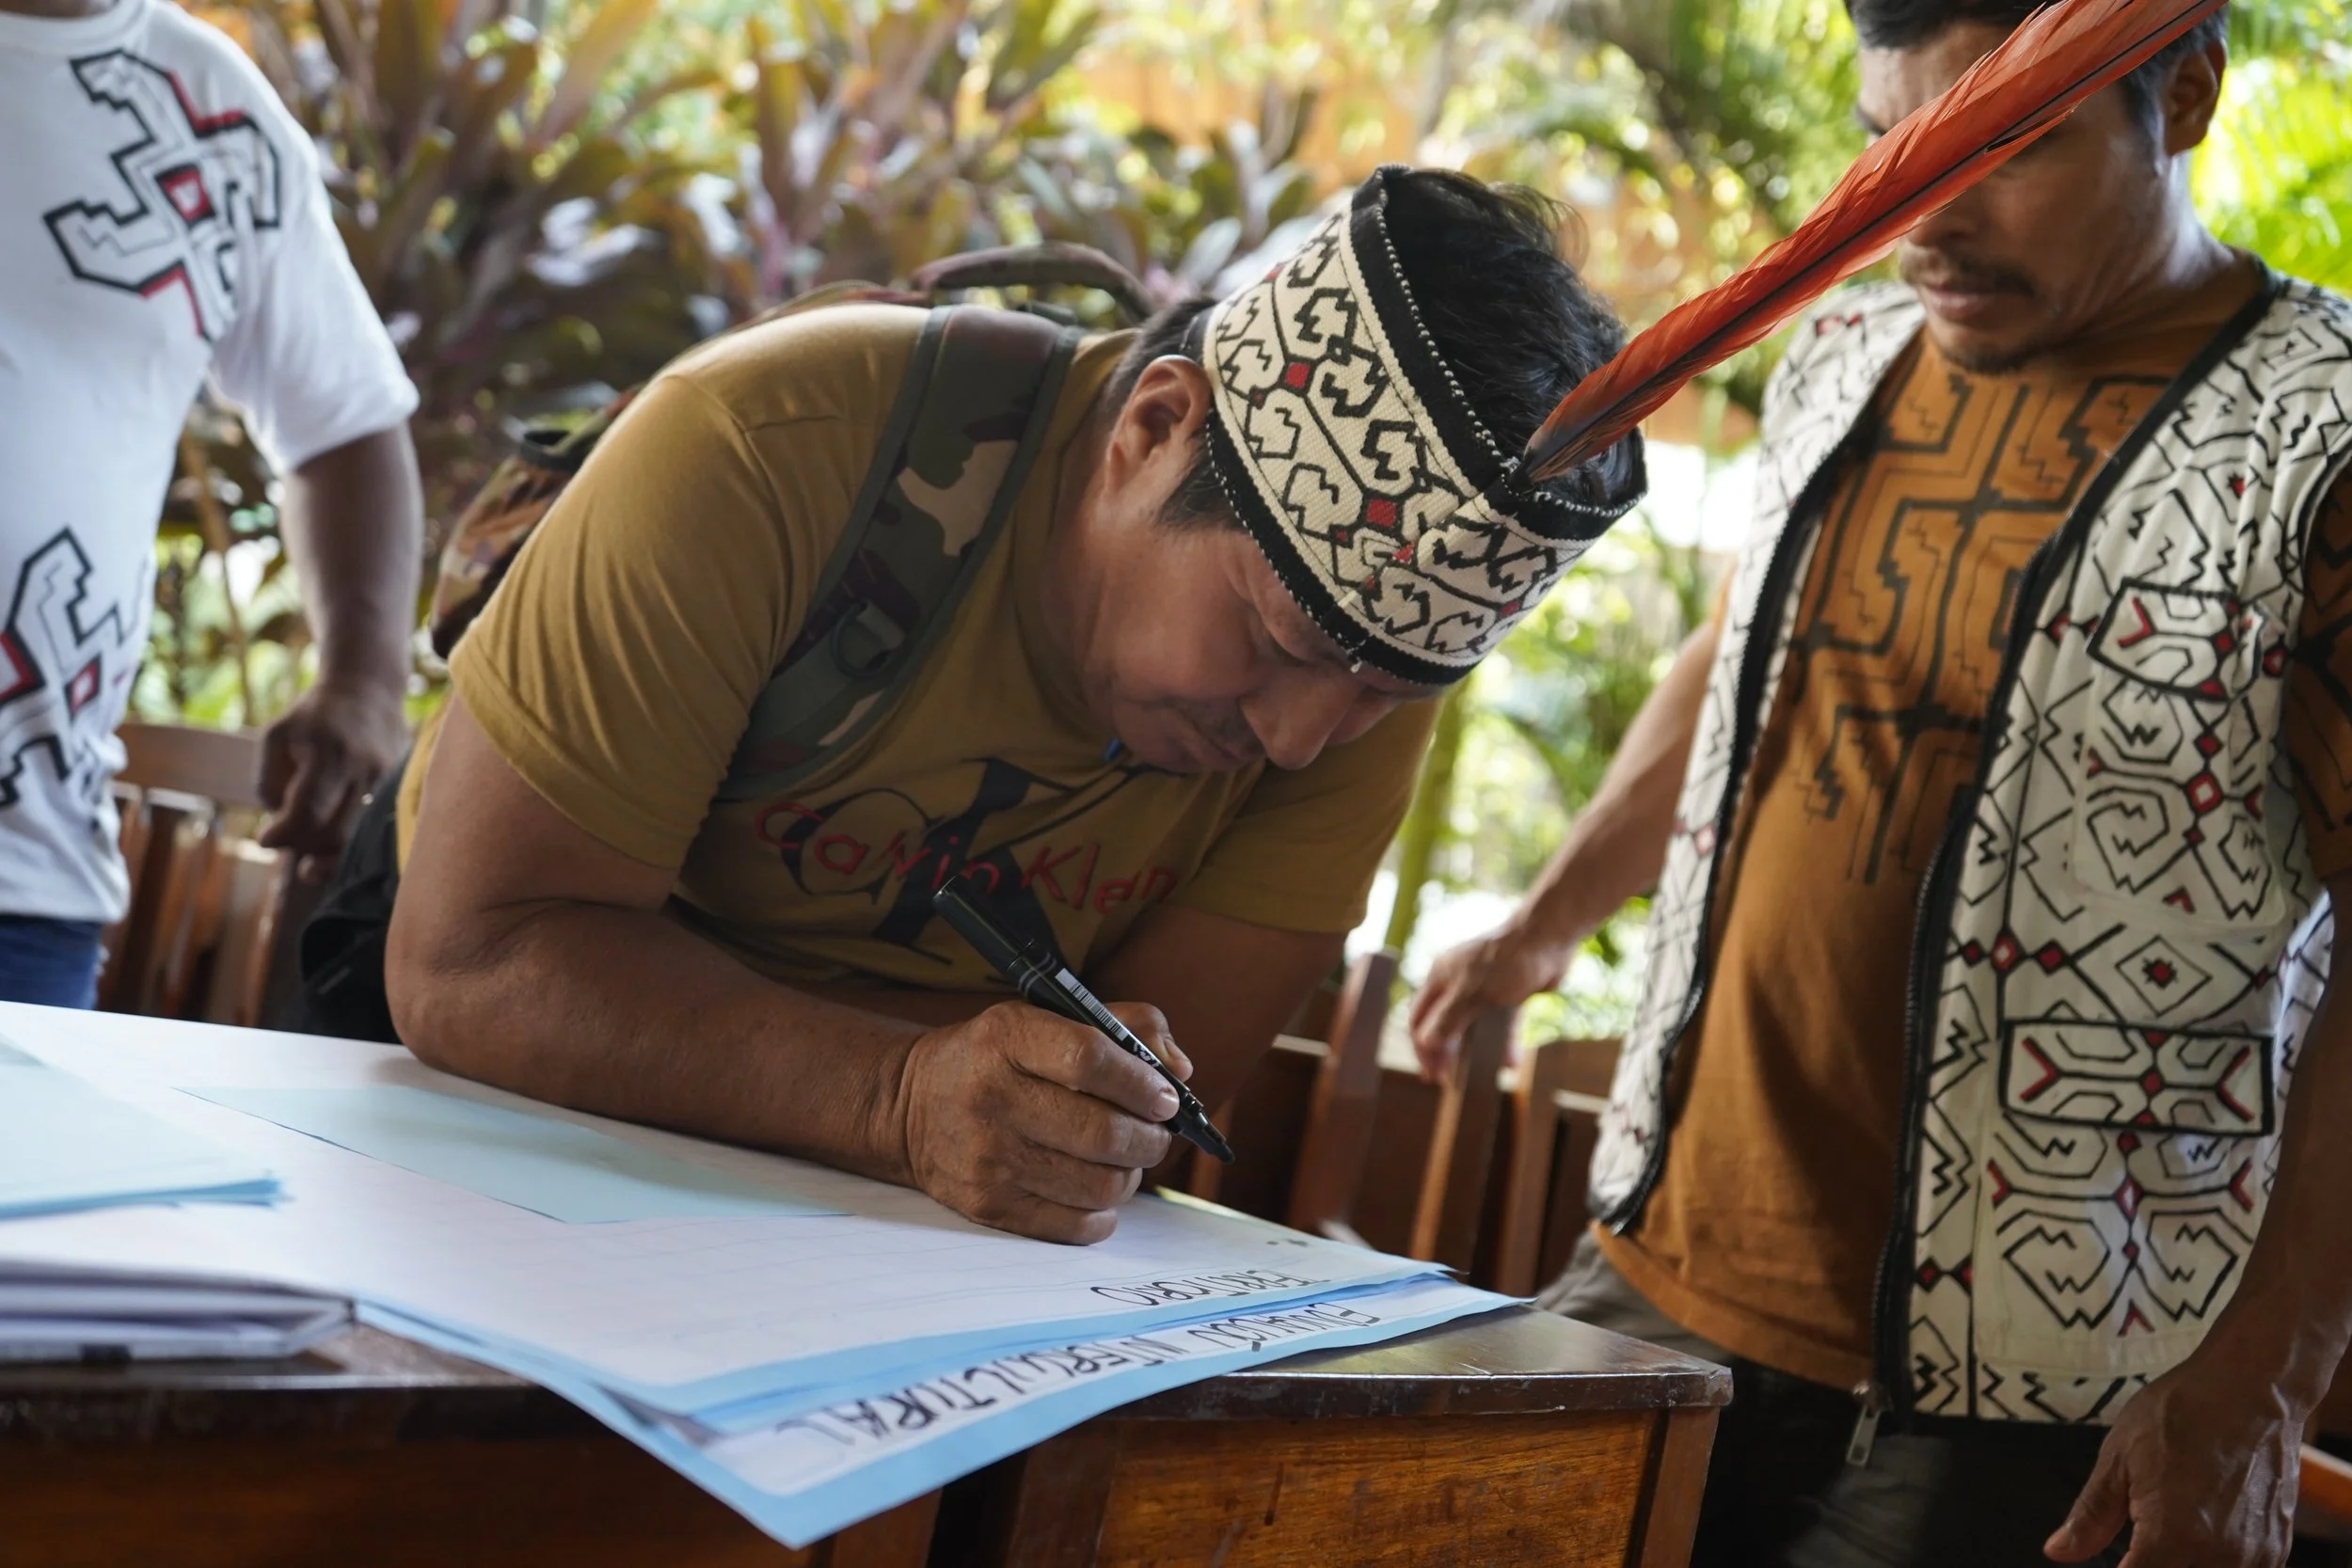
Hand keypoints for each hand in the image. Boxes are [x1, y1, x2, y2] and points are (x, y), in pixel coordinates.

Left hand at [258, 679, 407, 880]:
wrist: (368, 690)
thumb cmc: (313, 717)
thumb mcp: (275, 737)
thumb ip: (267, 781)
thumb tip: (279, 822)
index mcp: (328, 752)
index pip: (307, 811)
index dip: (282, 835)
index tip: (264, 840)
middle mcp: (363, 768)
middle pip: (334, 832)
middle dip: (302, 846)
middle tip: (284, 840)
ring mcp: (386, 779)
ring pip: (357, 837)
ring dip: (326, 851)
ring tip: (306, 845)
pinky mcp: (398, 787)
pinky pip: (372, 829)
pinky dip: (348, 842)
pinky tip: (331, 841)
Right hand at [897, 1000, 1193, 1243]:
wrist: (909, 1106)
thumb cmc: (995, 1058)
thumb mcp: (1044, 1016)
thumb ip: (1122, 1026)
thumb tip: (1180, 1070)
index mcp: (1006, 1038)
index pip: (1089, 1059)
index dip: (1142, 1082)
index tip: (1165, 1096)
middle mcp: (991, 1098)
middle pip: (1103, 1133)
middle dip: (1150, 1137)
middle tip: (1156, 1132)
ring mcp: (987, 1158)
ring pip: (1099, 1185)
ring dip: (1131, 1175)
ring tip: (1125, 1159)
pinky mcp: (988, 1205)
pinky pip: (1075, 1225)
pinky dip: (1103, 1211)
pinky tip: (1095, 1188)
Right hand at [1407, 920, 1572, 1082]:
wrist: (1550, 936)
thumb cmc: (1507, 960)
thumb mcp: (1473, 993)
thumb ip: (1447, 1019)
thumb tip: (1425, 1044)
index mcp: (1441, 977)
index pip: (1419, 1017)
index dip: (1421, 1047)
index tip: (1431, 1075)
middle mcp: (1457, 982)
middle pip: (1442, 1023)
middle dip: (1444, 1052)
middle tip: (1447, 1080)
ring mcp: (1484, 988)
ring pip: (1473, 1026)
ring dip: (1477, 1051)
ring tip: (1478, 1076)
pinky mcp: (1509, 993)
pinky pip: (1502, 1024)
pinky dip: (1504, 1041)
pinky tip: (1512, 1061)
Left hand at [2044, 1348, 2301, 1566]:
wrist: (2253, 1388)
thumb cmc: (2180, 1413)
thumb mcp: (2119, 1457)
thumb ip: (2091, 1514)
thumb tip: (2057, 1552)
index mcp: (2172, 1537)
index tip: (2113, 1558)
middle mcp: (2219, 1556)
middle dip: (2153, 1567)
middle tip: (2137, 1546)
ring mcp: (2255, 1557)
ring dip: (2183, 1566)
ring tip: (2167, 1544)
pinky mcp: (2277, 1549)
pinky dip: (2215, 1566)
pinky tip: (2199, 1544)